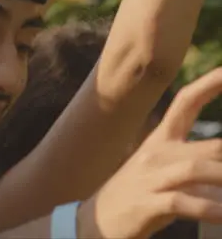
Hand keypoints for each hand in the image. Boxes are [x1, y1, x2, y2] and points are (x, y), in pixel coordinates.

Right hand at [78, 67, 221, 238]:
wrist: (95, 220)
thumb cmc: (135, 194)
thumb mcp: (157, 170)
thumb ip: (191, 162)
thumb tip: (221, 164)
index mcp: (159, 141)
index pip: (185, 102)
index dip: (210, 84)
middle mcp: (155, 154)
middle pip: (210, 146)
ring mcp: (150, 178)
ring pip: (198, 169)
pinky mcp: (146, 203)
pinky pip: (185, 202)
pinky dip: (211, 209)